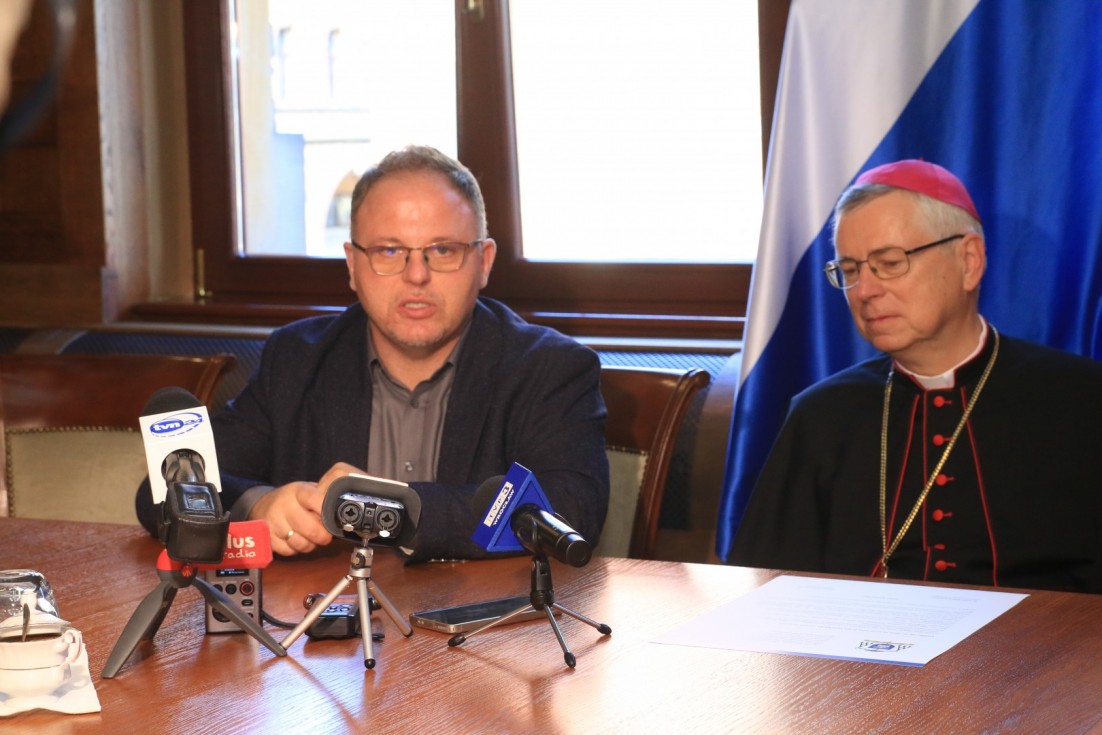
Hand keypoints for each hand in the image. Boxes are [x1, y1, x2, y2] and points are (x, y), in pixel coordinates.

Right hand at [250, 462, 364, 555]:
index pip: (315, 499)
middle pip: (310, 528)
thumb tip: (346, 511)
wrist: (263, 505)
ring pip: (300, 543)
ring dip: (310, 544)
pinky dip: (296, 549)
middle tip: (326, 534)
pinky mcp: (267, 537)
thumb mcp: (308, 492)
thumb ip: (324, 499)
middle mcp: (283, 505)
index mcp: (297, 491)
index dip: (327, 510)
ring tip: (311, 537)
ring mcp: (273, 522)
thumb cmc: (293, 500)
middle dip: (323, 535)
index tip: (335, 517)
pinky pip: (289, 551)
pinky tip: (297, 540)